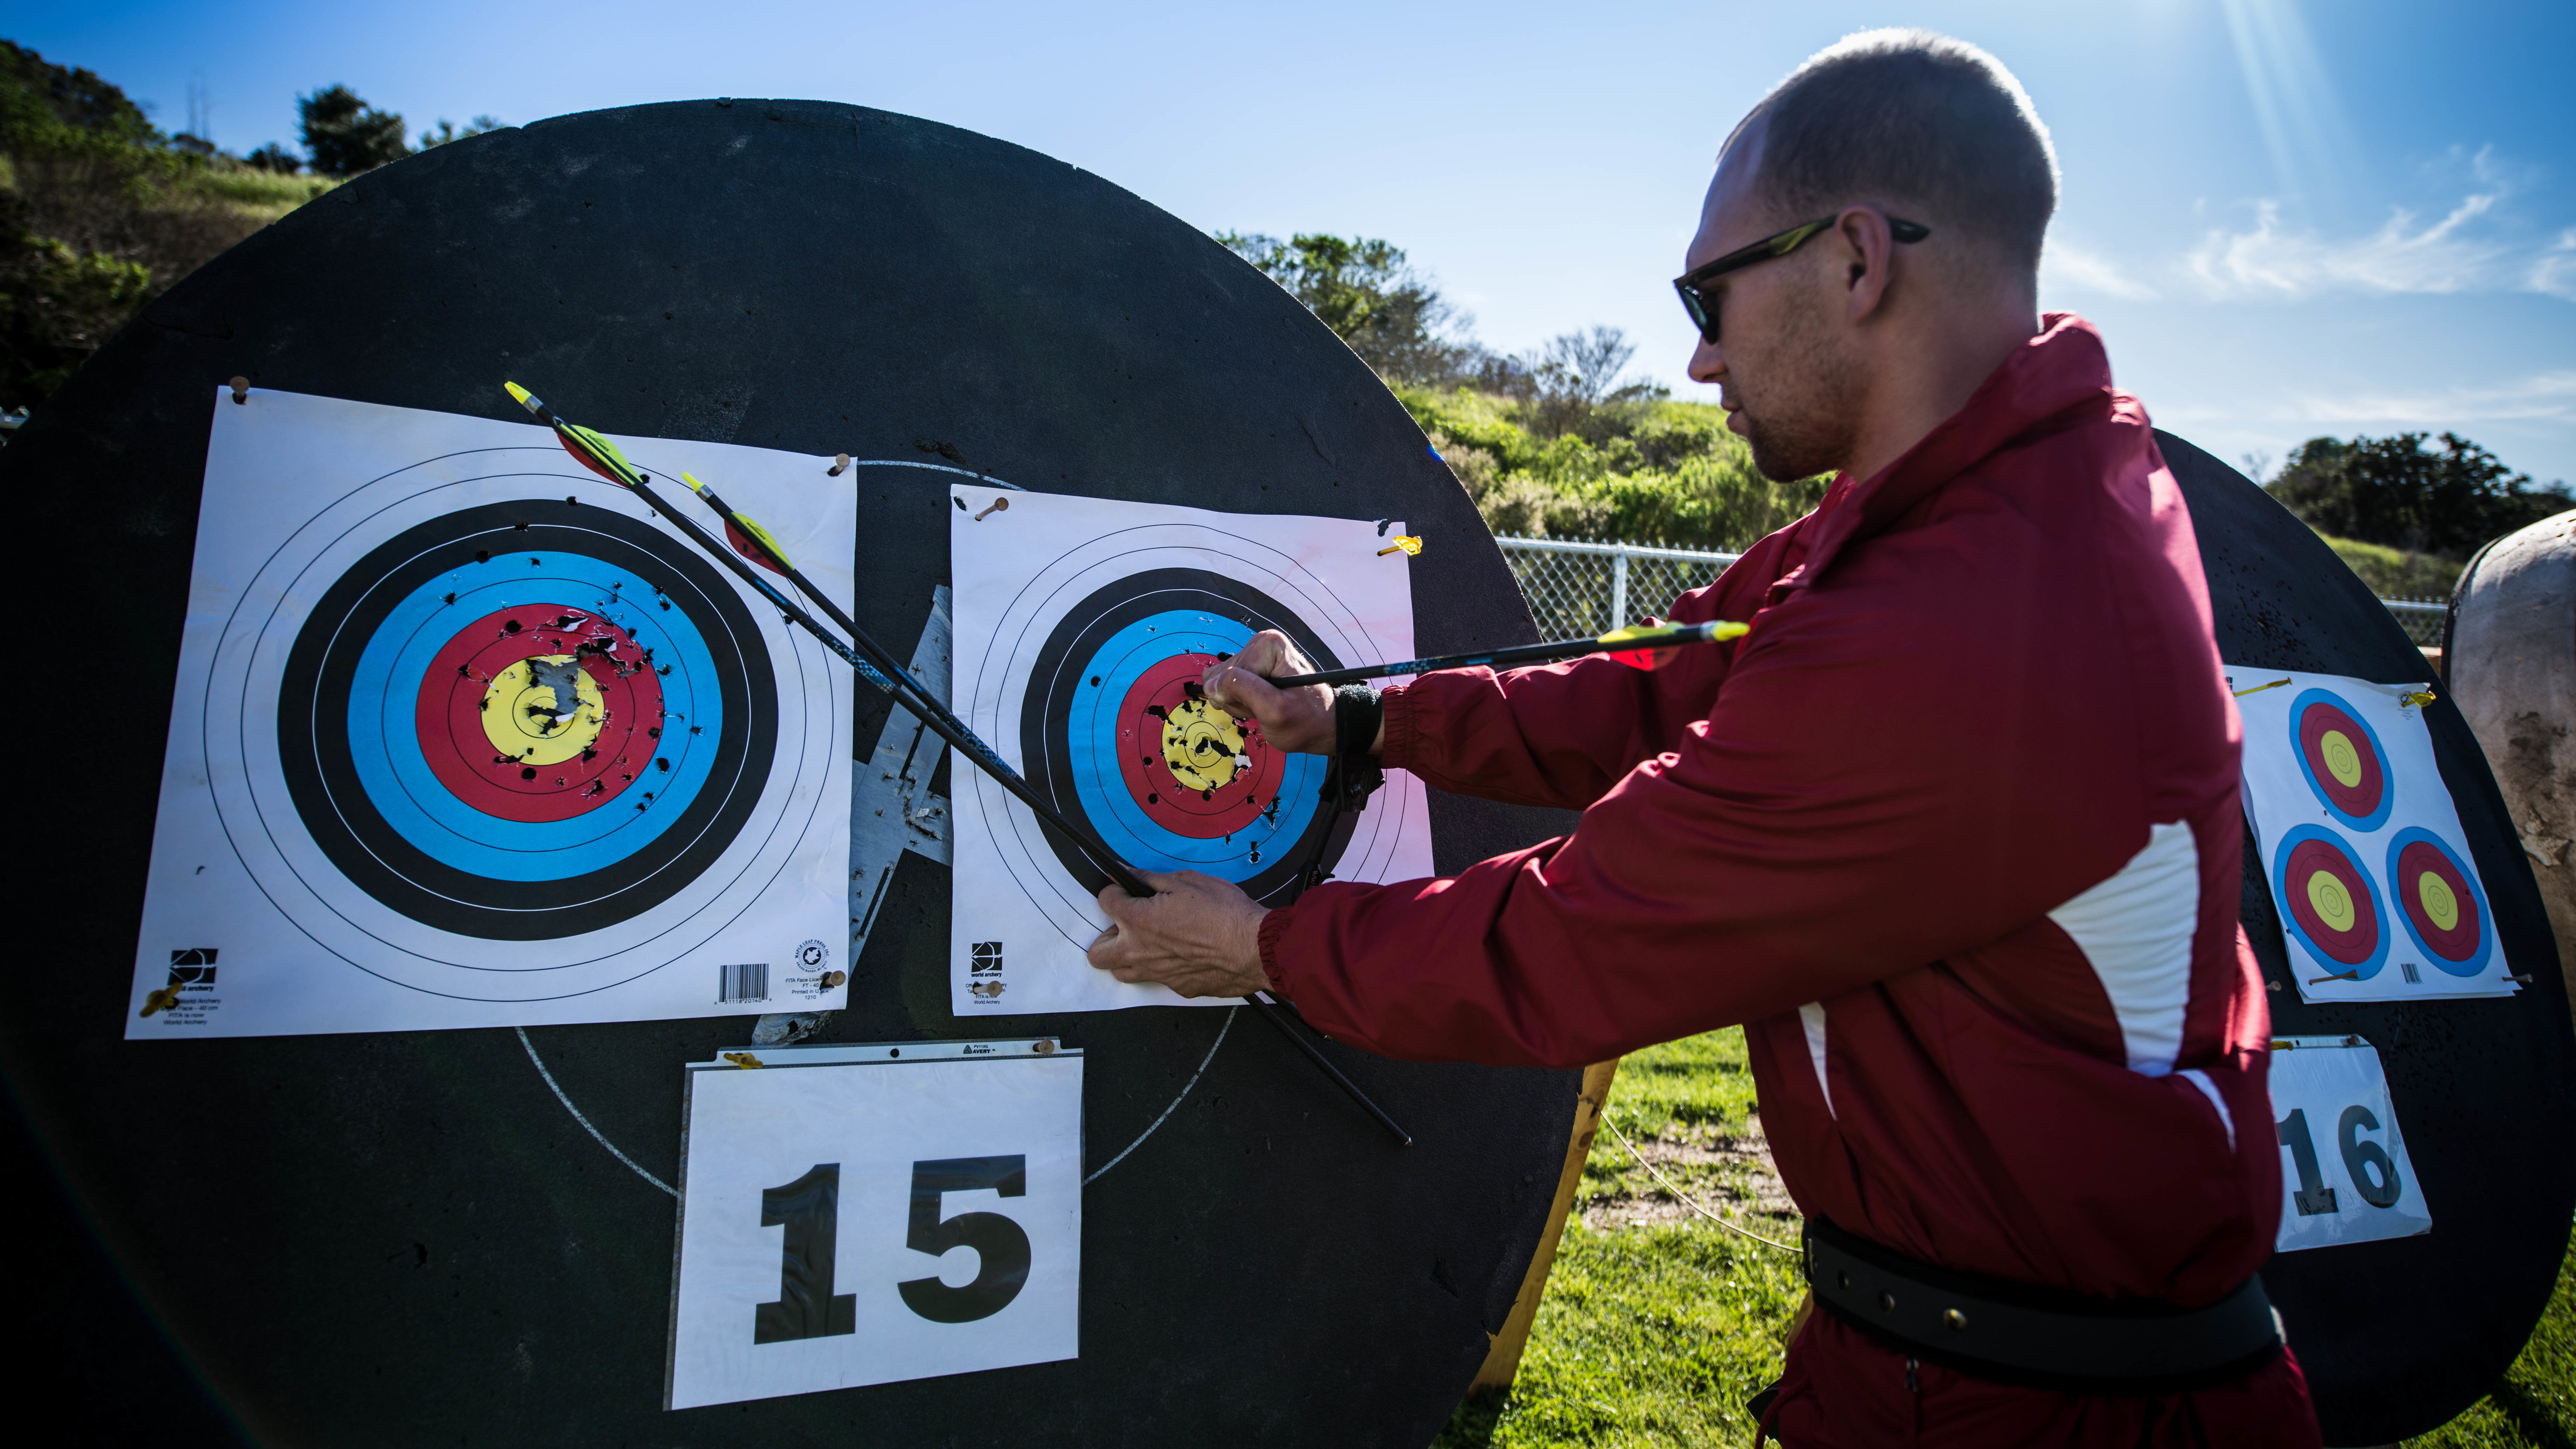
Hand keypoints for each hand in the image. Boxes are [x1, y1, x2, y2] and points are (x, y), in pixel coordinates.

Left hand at [1087, 870, 1271, 997]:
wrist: (1255, 948)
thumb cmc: (1225, 913)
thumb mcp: (1187, 882)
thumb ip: (1150, 879)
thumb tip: (1129, 875)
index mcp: (1139, 920)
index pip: (1105, 902)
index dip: (1115, 891)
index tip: (1126, 890)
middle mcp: (1141, 951)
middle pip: (1098, 953)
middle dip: (1106, 936)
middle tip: (1126, 924)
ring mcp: (1158, 973)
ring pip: (1122, 973)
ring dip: (1126, 957)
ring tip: (1147, 942)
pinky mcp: (1178, 987)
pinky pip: (1158, 980)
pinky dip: (1162, 967)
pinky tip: (1182, 954)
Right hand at [1201, 629, 1336, 754]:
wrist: (1318, 725)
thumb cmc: (1304, 720)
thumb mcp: (1275, 710)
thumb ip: (1242, 690)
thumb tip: (1212, 684)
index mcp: (1269, 644)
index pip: (1232, 673)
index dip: (1243, 696)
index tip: (1268, 703)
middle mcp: (1259, 644)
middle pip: (1222, 676)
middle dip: (1239, 699)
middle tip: (1266, 707)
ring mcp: (1250, 655)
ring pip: (1218, 682)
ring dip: (1237, 702)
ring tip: (1263, 706)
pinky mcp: (1244, 667)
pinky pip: (1220, 685)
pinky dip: (1235, 701)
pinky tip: (1256, 704)